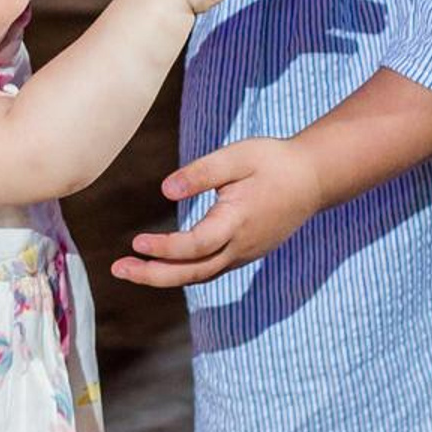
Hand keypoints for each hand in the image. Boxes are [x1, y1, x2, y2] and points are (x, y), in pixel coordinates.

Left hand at [112, 133, 322, 288]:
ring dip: (164, 275)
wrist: (313, 178)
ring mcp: (245, 254)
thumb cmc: (273, 162)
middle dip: (153, 275)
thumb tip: (165, 190)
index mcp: (238, 222)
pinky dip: (182, 271)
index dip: (165, 248)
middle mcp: (241, 246)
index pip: (196, 245)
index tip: (136, 242)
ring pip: (200, 275)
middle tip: (118, 269)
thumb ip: (200, 173)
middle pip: (193, 272)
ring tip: (129, 269)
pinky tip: (158, 264)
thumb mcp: (236, 156)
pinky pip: (209, 269)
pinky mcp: (245, 252)